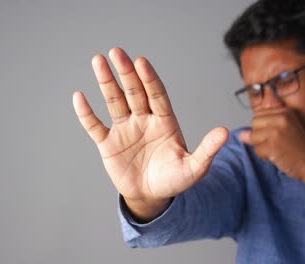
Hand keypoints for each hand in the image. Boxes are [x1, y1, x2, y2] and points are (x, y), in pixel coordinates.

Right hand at [72, 48, 228, 218]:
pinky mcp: (108, 143)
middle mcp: (144, 120)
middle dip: (126, 72)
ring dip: (107, 82)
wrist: (152, 196)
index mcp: (165, 121)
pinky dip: (86, 113)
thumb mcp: (194, 167)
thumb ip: (207, 150)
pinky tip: (79, 97)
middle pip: (134, 91)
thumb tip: (225, 132)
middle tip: (117, 52)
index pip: (157, 95)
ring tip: (98, 61)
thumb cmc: (174, 179)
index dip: (150, 79)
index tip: (142, 62)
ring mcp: (125, 129)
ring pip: (115, 101)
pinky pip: (95, 125)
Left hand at [239, 107, 304, 190]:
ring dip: (261, 146)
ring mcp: (276, 131)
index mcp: (285, 111)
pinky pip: (257, 150)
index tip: (276, 134)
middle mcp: (281, 118)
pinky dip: (264, 156)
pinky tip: (277, 156)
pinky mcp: (272, 145)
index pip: (259, 114)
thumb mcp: (287, 128)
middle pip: (254, 123)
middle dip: (260, 135)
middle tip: (276, 143)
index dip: (263, 126)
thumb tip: (241, 134)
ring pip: (253, 137)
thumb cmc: (300, 148)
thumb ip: (266, 126)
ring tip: (277, 149)